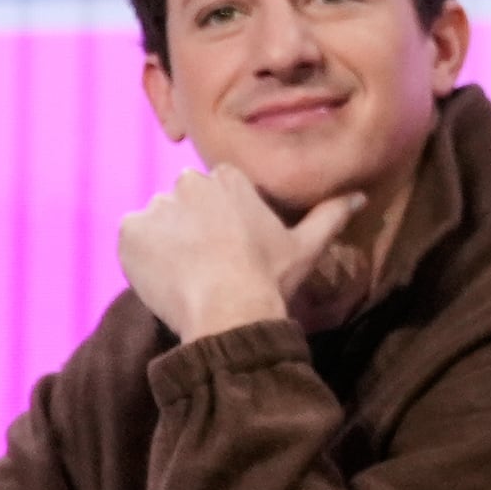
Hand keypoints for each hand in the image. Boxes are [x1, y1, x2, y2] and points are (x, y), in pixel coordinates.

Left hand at [116, 166, 363, 340]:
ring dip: (166, 243)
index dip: (221, 221)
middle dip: (191, 227)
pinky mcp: (130, 230)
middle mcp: (189, 182)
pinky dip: (141, 256)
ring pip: (157, 222)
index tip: (229, 247)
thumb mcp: (306, 246)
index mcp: (228, 178)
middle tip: (206, 265)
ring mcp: (157, 205)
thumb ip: (331, 215)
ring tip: (185, 276)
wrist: (228, 310)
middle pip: (184, 203)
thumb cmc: (268, 278)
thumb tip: (360, 196)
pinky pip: (132, 238)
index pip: (216, 191)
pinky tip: (164, 278)